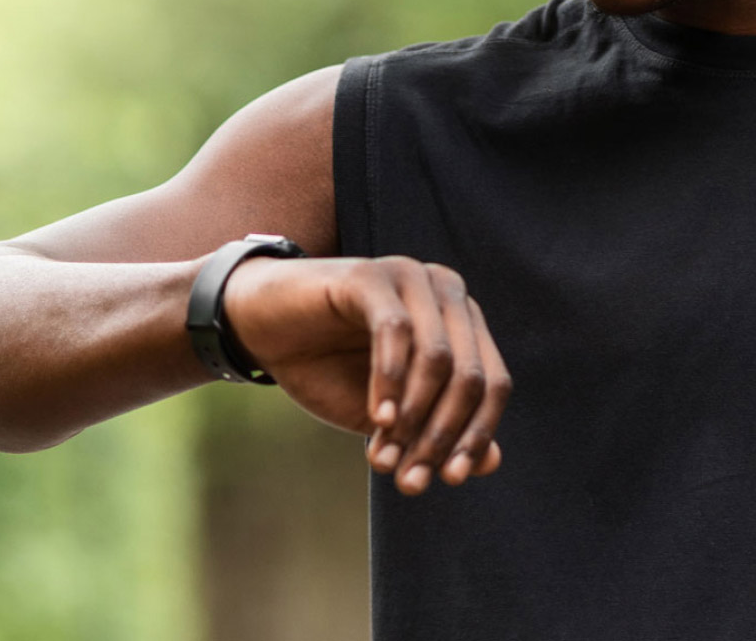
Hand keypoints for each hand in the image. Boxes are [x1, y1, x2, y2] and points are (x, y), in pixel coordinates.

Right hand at [219, 255, 510, 494]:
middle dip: (441, 435)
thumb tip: (491, 463)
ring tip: (383, 455)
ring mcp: (409, 278)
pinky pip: (395, 331)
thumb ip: (436, 431)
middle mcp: (446, 292)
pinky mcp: (369, 276)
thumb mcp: (389, 414)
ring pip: (437, 358)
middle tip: (409, 478)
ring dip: (414, 416)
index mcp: (461, 321)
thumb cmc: (328, 369)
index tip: (451, 480)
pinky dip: (389, 382)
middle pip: (471, 375)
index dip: (476, 435)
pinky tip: (377, 418)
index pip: (493, 383)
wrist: (261, 333)